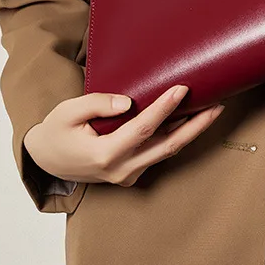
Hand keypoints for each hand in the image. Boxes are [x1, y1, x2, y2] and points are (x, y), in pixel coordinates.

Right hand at [23, 85, 224, 188]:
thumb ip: (97, 104)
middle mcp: (120, 170)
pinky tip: (189, 120)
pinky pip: (157, 154)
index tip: (182, 89)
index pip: (142, 129)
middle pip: (167, 146)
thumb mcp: (67, 112)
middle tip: (218, 106)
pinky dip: (174, 137)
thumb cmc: (57, 132)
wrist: (47, 161)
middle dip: (195, 126)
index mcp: (103, 155)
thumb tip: (129, 103)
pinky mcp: (130, 174)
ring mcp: (127, 176)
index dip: (164, 108)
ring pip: (166, 152)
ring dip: (190, 132)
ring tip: (212, 110)